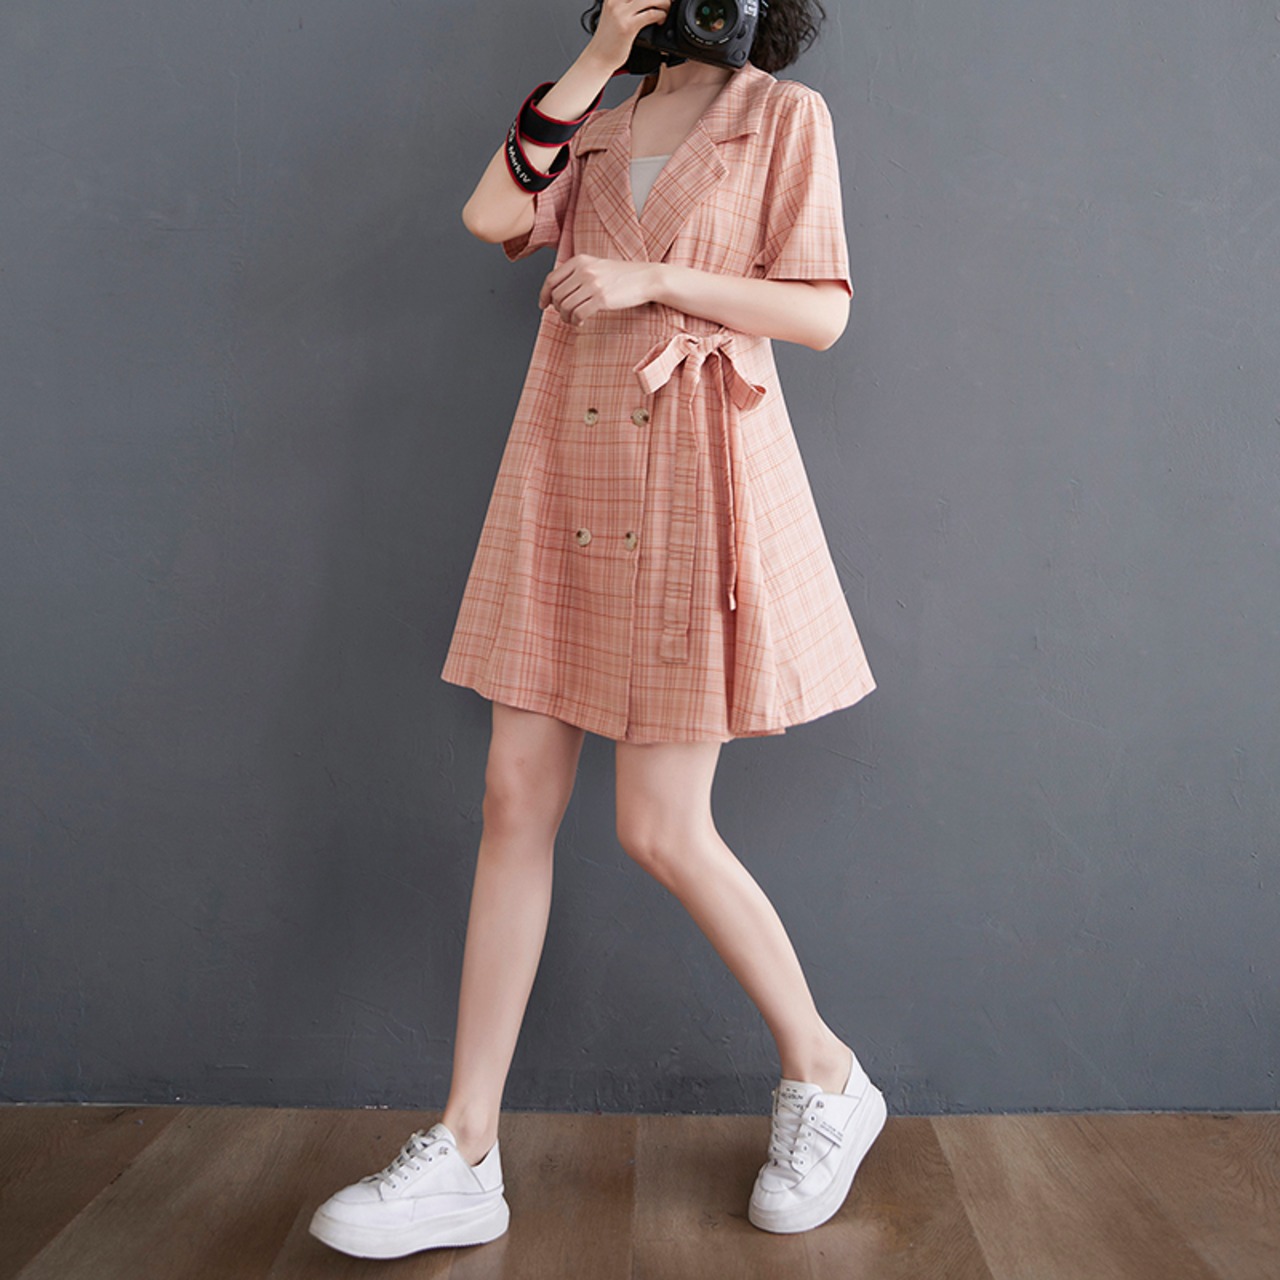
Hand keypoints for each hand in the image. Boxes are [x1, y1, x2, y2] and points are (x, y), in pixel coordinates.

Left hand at [540, 254, 660, 325]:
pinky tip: (580, 322)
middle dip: (557, 309)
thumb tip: (556, 293)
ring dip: (566, 318)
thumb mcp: (596, 266)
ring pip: (565, 306)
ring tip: (573, 320)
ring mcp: (592, 284)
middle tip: (565, 315)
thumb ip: (577, 274)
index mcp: (580, 261)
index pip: (551, 279)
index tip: (543, 305)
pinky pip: (578, 314)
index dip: (543, 295)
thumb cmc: (622, 275)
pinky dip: (575, 322)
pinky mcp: (601, 299)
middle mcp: (584, 270)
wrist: (645, 278)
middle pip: (557, 295)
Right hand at [585, 0, 671, 72]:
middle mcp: (616, 1)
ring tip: (665, 11)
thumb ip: (628, 6)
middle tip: (668, 1)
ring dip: (664, 3)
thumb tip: (648, 4)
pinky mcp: (628, 26)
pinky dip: (661, 15)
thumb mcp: (615, 15)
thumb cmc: (607, 41)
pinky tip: (660, 20)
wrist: (597, 59)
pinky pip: (651, 14)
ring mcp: (621, 13)